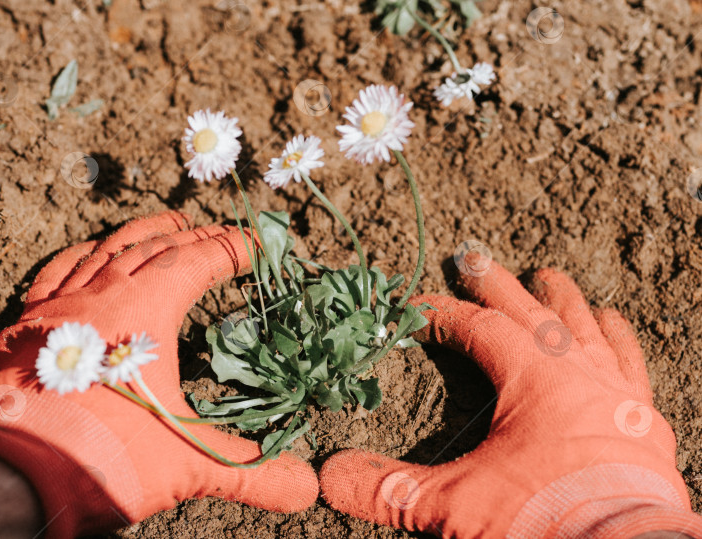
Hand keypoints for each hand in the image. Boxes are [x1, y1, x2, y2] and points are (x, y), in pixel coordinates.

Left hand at [0, 211, 317, 537]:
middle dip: (197, 237)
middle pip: (158, 247)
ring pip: (108, 249)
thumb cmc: (105, 458)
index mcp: (147, 309)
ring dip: (144, 234)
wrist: (10, 477)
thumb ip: (252, 472)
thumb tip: (307, 489)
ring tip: (170, 224)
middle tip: (222, 236)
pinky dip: (83, 255)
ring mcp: (61, 306)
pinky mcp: (28, 327)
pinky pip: (58, 271)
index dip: (233, 248)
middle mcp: (104, 294)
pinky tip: (92, 252)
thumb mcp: (189, 464)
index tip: (258, 245)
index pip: (199, 260)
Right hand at [320, 259, 701, 537]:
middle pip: (528, 311)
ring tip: (548, 277)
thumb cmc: (543, 519)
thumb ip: (391, 488)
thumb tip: (330, 476)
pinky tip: (611, 321)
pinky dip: (618, 338)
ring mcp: (614, 390)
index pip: (476, 329)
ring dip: (559, 300)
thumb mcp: (458, 504)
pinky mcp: (642, 416)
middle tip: (473, 257)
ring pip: (583, 326)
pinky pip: (630, 361)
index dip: (440, 314)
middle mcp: (576, 369)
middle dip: (495, 285)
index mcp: (532, 375)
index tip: (412, 307)